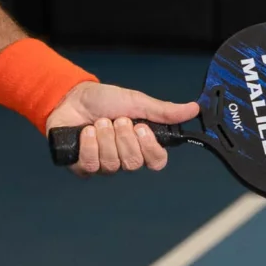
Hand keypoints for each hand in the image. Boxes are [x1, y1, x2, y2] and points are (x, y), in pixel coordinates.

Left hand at [44, 83, 199, 176]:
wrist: (71, 97)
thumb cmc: (105, 100)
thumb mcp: (137, 101)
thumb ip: (163, 111)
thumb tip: (194, 109)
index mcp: (141, 144)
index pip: (157, 162)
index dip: (150, 148)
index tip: (142, 128)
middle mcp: (125, 158)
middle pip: (133, 163)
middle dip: (123, 138)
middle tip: (117, 120)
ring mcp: (104, 165)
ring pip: (112, 164)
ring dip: (105, 138)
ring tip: (99, 122)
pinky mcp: (83, 167)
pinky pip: (91, 165)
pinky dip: (89, 145)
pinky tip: (85, 132)